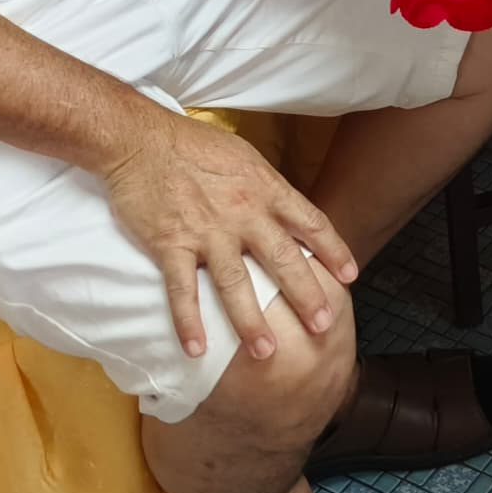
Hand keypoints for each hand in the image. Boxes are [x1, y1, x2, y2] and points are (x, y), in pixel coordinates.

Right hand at [101, 105, 357, 360]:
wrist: (141, 139)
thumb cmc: (194, 145)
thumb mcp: (245, 158)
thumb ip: (267, 188)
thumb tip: (288, 212)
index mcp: (265, 188)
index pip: (311, 222)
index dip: (334, 250)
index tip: (350, 276)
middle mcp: (243, 212)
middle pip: (283, 259)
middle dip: (305, 295)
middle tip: (322, 326)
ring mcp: (207, 231)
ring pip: (236, 284)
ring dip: (251, 322)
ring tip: (267, 352)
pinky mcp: (171, 244)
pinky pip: (182, 291)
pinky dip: (189, 322)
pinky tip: (197, 350)